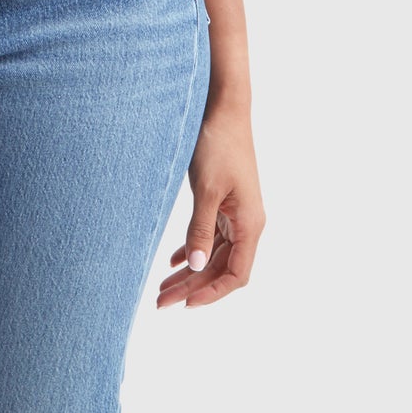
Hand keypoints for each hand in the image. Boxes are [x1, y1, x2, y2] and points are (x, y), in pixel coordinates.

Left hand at [156, 103, 263, 308]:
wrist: (221, 106)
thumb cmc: (217, 143)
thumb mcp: (206, 188)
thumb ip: (200, 228)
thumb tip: (195, 267)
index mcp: (250, 224)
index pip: (235, 275)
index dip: (211, 293)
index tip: (185, 305)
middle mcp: (246, 223)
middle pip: (220, 268)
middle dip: (193, 287)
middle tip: (161, 303)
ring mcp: (235, 212)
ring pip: (213, 253)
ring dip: (190, 271)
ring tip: (162, 288)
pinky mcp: (222, 200)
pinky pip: (209, 235)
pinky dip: (192, 248)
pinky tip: (173, 261)